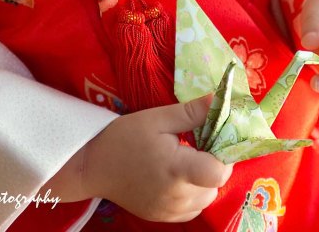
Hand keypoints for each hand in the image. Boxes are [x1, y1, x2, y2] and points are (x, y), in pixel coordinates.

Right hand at [45, 95, 231, 221]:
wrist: (94, 166)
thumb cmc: (125, 137)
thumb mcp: (157, 118)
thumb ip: (191, 112)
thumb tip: (219, 100)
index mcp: (177, 169)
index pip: (219, 172)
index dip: (223, 155)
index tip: (212, 139)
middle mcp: (177, 196)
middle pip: (215, 185)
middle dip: (212, 164)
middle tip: (196, 145)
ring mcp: (170, 212)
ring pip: (206, 198)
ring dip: (204, 181)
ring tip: (185, 160)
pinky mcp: (163, 218)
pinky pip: (192, 208)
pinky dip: (192, 194)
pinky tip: (176, 177)